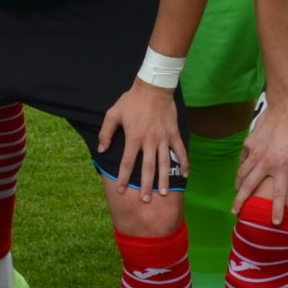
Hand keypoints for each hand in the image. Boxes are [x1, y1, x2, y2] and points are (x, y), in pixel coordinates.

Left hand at [99, 78, 184, 198]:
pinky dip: (184, 163)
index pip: (128, 163)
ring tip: (163, 193)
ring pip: (164, 162)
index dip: (124, 177)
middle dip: (146, 185)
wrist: (154, 87)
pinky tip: (185, 175)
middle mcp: (149, 141)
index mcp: (134, 137)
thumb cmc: (131, 101)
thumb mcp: (113, 114)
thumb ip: (106, 133)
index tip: (122, 190)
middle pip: (148, 168)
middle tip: (146, 200)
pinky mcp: (173, 133)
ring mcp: (163, 138)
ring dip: (164, 179)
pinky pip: (180, 150)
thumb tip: (101, 149)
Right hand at [235, 96, 287, 223]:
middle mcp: (265, 162)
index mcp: (282, 166)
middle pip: (249, 186)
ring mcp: (255, 152)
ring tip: (236, 193)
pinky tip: (242, 170)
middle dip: (240, 201)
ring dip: (238, 185)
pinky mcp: (249, 143)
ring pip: (242, 173)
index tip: (274, 222)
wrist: (285, 107)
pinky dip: (242, 166)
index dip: (277, 209)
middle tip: (235, 211)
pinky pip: (243, 159)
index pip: (279, 193)